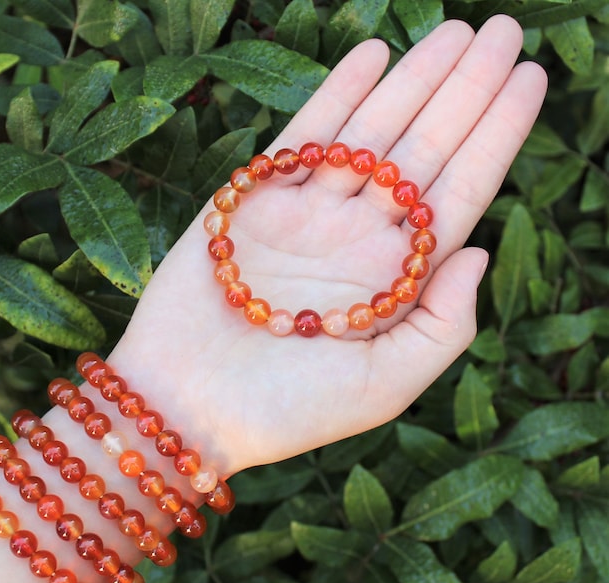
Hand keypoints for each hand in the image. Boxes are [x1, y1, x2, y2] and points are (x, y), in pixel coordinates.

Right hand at [110, 15, 546, 475]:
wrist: (187, 406)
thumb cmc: (286, 410)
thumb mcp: (385, 386)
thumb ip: (443, 324)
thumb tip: (478, 251)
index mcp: (394, 279)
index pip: (459, 193)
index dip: (497, 135)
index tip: (529, 79)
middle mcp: (356, 238)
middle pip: (424, 150)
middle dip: (465, 90)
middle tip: (502, 31)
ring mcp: (305, 215)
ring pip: (370, 132)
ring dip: (412, 80)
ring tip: (453, 32)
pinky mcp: (252, 201)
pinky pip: (301, 136)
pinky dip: (335, 95)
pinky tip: (371, 55)